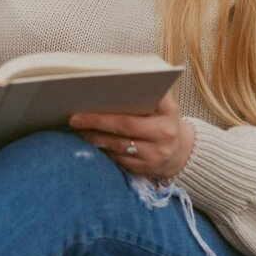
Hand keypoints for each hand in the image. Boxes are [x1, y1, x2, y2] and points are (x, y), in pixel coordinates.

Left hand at [69, 94, 193, 178]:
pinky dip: (104, 151)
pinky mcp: (146, 169)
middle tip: (74, 119)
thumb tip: (108, 86)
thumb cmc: (163, 121)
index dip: (109, 109)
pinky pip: (119, 159)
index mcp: (168, 113)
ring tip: (80, 130)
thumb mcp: (162, 105)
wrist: (181, 152)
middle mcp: (165, 134)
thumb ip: (144, 95)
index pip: (136, 108)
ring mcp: (156, 155)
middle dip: (95, 122)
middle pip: (123, 127)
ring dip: (95, 138)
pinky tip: (93, 143)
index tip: (88, 102)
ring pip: (117, 146)